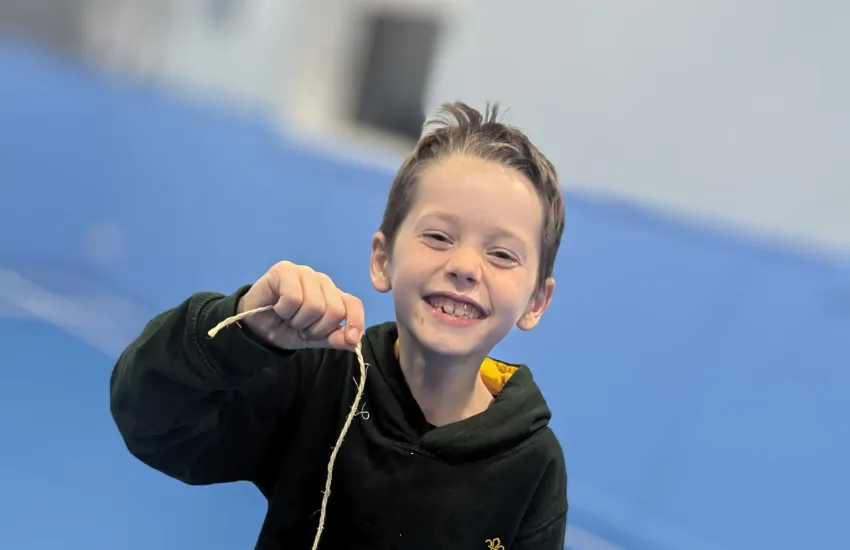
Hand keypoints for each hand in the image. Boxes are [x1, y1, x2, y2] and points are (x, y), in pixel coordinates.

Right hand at [236, 261, 363, 350]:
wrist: (255, 327)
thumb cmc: (285, 328)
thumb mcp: (313, 338)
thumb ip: (333, 338)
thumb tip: (354, 342)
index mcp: (332, 295)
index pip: (353, 304)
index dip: (356, 322)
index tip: (352, 340)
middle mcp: (322, 281)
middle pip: (334, 310)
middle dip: (316, 328)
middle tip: (300, 327)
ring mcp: (304, 273)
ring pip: (315, 305)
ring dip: (298, 320)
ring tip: (288, 317)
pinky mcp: (284, 270)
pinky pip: (293, 298)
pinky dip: (284, 310)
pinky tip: (277, 307)